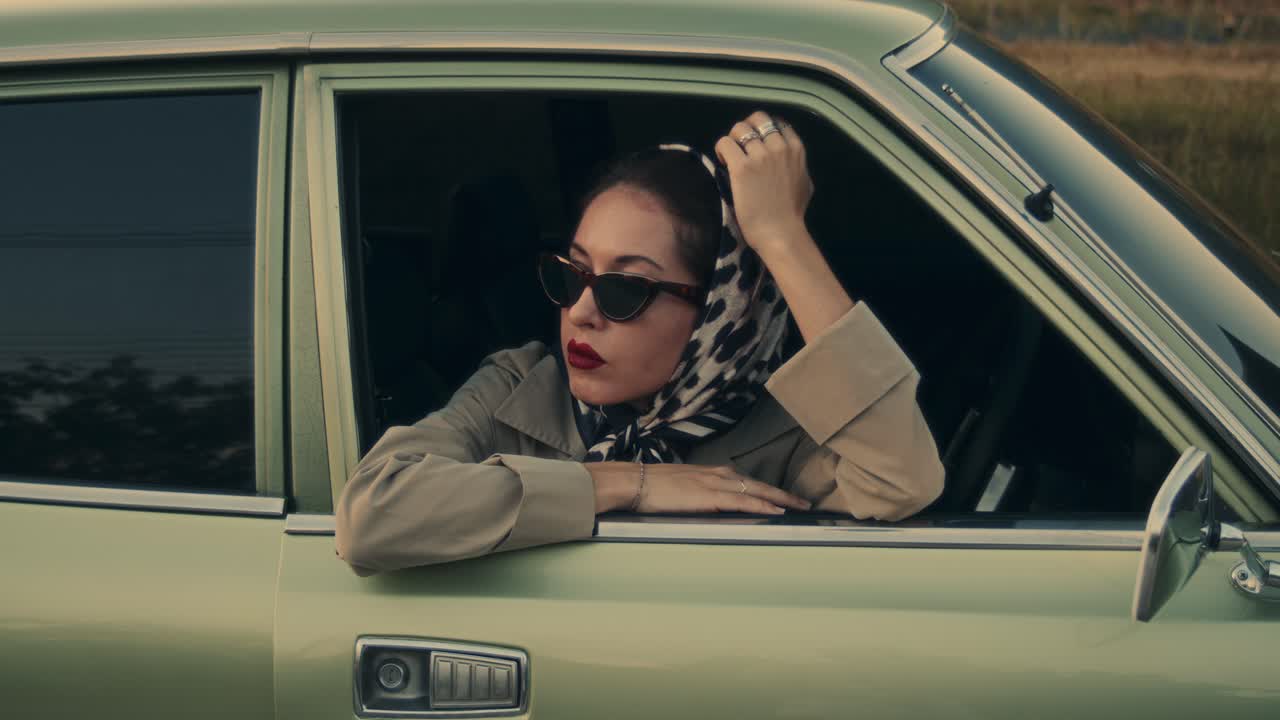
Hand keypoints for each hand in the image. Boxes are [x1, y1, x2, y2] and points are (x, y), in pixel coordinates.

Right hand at [586, 461, 811, 513]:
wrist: (633, 482)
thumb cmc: (649, 487)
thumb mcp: (678, 488)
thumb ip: (695, 494)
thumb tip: (703, 505)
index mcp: (708, 473)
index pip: (744, 479)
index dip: (764, 488)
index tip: (781, 495)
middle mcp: (715, 474)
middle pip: (756, 482)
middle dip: (781, 493)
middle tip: (803, 502)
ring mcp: (714, 484)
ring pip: (755, 490)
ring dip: (779, 498)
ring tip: (798, 506)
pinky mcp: (709, 496)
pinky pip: (742, 500)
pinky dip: (762, 504)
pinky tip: (776, 510)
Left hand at [713, 110, 814, 252]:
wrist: (780, 232)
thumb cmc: (792, 214)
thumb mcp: (805, 183)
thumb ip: (798, 166)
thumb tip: (792, 162)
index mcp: (795, 149)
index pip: (776, 123)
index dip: (762, 130)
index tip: (755, 144)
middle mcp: (778, 147)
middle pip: (757, 119)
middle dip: (746, 129)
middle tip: (740, 146)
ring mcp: (760, 156)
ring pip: (739, 129)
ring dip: (732, 140)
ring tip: (730, 157)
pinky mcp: (742, 167)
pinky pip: (725, 143)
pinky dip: (721, 150)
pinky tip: (723, 162)